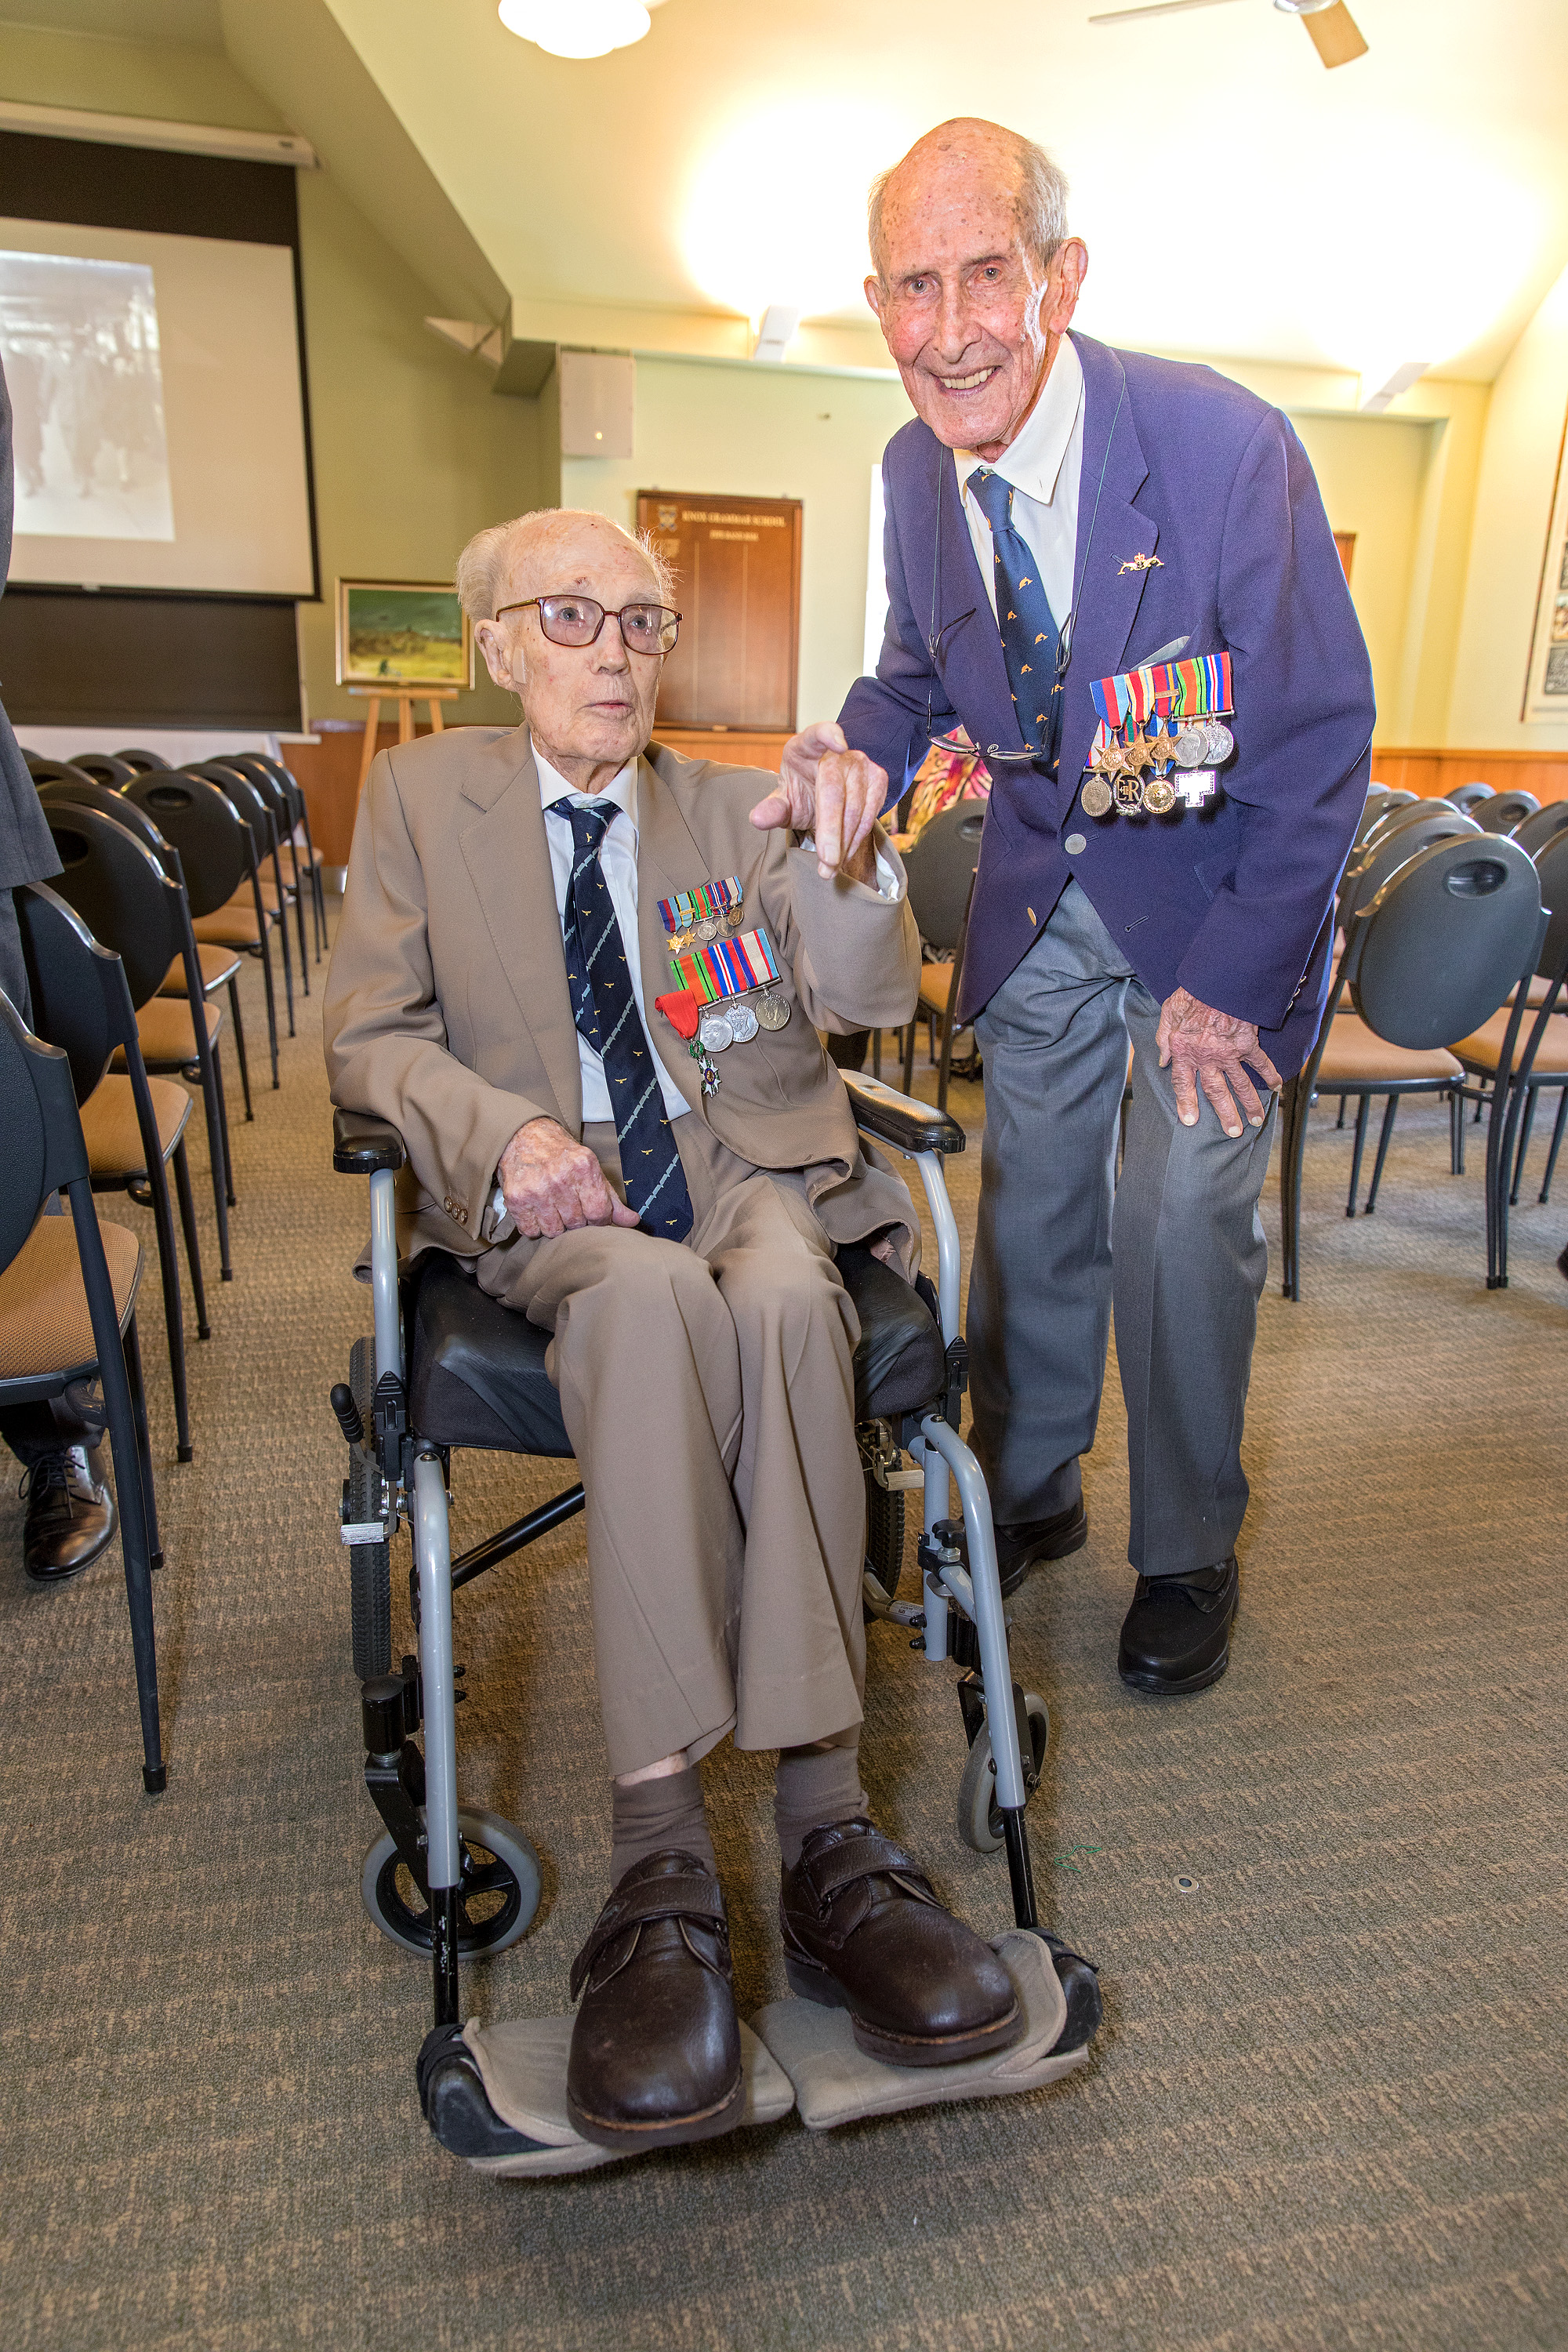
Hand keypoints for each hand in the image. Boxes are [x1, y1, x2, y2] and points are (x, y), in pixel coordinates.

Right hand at [498, 1117, 640, 1238]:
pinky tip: (537, 1209)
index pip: (599, 1213)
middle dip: (576, 1221)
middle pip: (576, 1224)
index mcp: (583, 1168)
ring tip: (553, 1207)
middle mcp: (559, 1178)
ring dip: (555, 1225)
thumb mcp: (591, 1169)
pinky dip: (535, 1226)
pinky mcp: (516, 1199)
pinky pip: (531, 1231)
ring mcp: (536, 1190)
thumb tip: (632, 1221)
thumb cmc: (562, 1155)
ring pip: (553, 1231)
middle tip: (569, 1207)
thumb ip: (611, 1198)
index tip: (593, 1215)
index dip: (598, 1220)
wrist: (525, 1136)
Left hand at [754, 720, 888, 885]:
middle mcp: (837, 752)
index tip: (838, 744)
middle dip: (831, 830)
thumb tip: (757, 819)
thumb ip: (773, 809)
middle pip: (835, 789)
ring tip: (830, 867)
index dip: (829, 735)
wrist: (826, 793)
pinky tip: (844, 854)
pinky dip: (857, 838)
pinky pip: (870, 813)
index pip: (819, 734)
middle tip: (827, 862)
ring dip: (844, 842)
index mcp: (807, 746)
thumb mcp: (785, 801)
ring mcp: (861, 763)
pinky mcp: (877, 778)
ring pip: (856, 807)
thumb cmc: (802, 792)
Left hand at [1156, 988, 1281, 1138]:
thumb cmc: (1191, 994)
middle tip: (1233, 1132)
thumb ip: (1163, 1039)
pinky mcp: (1247, 1043)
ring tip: (1256, 1120)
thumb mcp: (1168, 1014)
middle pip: (1216, 1092)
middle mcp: (1207, 1058)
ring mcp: (1229, 1053)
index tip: (1190, 1121)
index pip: (1183, 1085)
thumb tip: (1162, 1060)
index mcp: (1185, 1052)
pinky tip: (1278, 1086)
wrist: (1217, 982)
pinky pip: (1260, 1062)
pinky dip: (1271, 1074)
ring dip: (1250, 1103)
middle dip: (1225, 1114)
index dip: (1186, 1103)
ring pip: (1240, 1084)